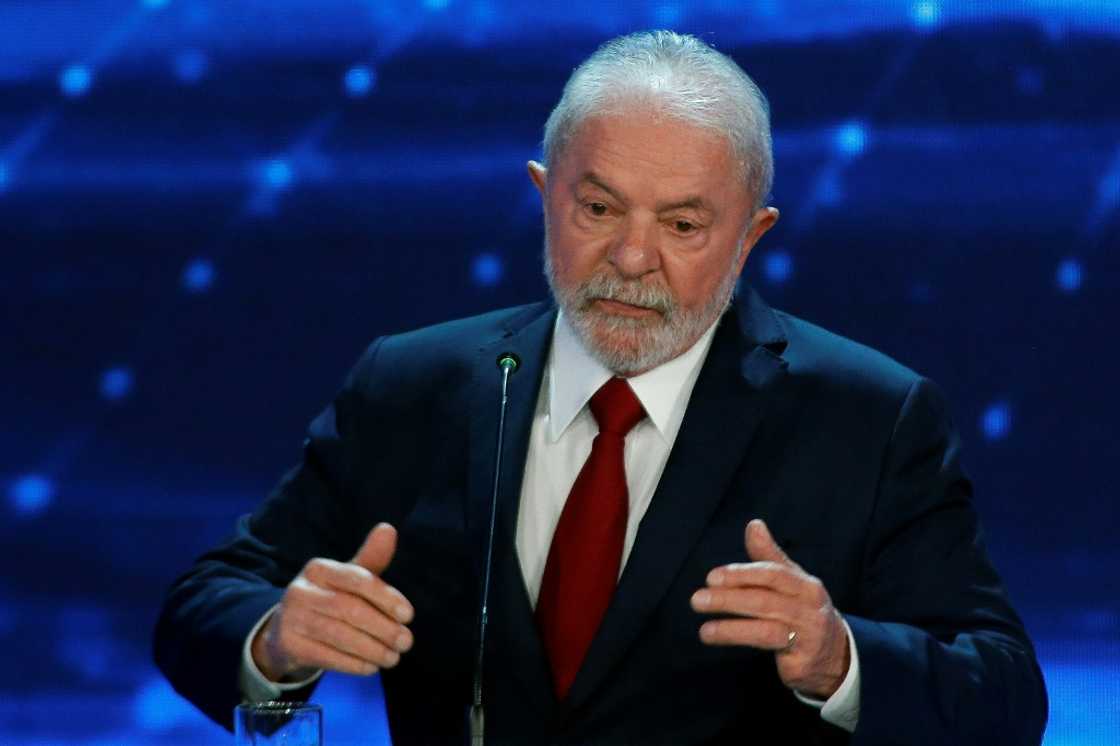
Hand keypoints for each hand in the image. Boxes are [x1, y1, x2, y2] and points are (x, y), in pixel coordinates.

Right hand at [251, 522, 414, 681]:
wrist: (285, 632)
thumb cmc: (327, 600)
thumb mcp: (347, 579)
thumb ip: (370, 559)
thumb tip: (389, 529)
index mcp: (319, 568)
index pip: (357, 579)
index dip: (386, 597)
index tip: (408, 615)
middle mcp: (300, 590)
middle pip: (349, 609)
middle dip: (383, 628)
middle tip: (406, 641)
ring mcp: (291, 618)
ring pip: (340, 635)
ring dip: (373, 649)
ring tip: (394, 657)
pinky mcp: (288, 645)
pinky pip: (327, 656)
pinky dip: (354, 663)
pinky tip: (372, 666)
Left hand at [690, 519, 849, 698]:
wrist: (837, 655)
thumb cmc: (804, 610)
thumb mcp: (792, 582)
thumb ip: (769, 555)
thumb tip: (754, 524)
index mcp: (806, 586)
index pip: (772, 574)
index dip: (741, 574)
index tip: (712, 577)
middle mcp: (809, 609)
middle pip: (765, 601)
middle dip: (728, 600)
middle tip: (697, 600)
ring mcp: (808, 637)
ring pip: (766, 630)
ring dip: (731, 629)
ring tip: (705, 631)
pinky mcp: (802, 662)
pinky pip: (770, 652)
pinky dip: (745, 645)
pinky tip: (722, 642)